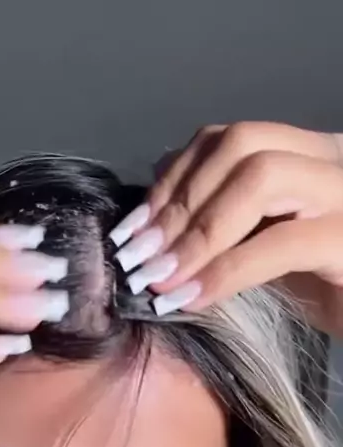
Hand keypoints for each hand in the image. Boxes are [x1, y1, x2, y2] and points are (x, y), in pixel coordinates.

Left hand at [110, 122, 342, 334]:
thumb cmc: (322, 287)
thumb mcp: (264, 245)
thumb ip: (225, 221)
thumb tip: (154, 217)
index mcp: (306, 153)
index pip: (228, 139)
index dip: (172, 181)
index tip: (132, 231)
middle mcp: (329, 159)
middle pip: (241, 145)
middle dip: (178, 204)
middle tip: (139, 259)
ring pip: (261, 178)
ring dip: (197, 233)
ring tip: (160, 280)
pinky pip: (281, 243)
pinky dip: (226, 272)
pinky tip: (191, 300)